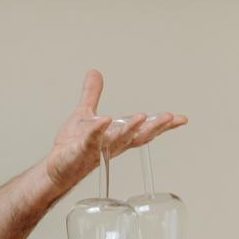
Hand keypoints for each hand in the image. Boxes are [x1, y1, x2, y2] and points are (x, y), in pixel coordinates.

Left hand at [44, 70, 187, 193]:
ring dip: (131, 129)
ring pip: (119, 139)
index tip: (181, 119)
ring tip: (142, 117)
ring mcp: (98, 148)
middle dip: (155, 126)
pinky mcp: (81, 151)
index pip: (144, 130)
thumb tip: (94, 72)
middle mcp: (112, 144)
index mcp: (117, 135)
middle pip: (138, 136)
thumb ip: (92, 94)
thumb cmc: (73, 145)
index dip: (163, 125)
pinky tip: (105, 121)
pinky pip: (92, 141)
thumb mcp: (85, 113)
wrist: (57, 166)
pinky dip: (99, 131)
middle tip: (170, 118)